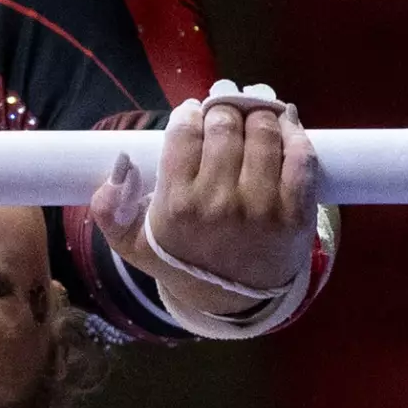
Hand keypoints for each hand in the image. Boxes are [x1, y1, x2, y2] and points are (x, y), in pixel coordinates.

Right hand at [89, 88, 318, 304]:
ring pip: (263, 134)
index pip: (184, 133)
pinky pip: (300, 158)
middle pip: (225, 127)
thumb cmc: (180, 259)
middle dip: (223, 108)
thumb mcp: (131, 242)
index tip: (193, 112)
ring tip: (253, 111)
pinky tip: (285, 124)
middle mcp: (219, 204)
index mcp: (177, 205)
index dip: (189, 113)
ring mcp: (261, 209)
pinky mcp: (296, 214)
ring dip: (259, 113)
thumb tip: (120, 163)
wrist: (233, 300)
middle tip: (224, 108)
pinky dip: (295, 134)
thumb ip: (107, 206)